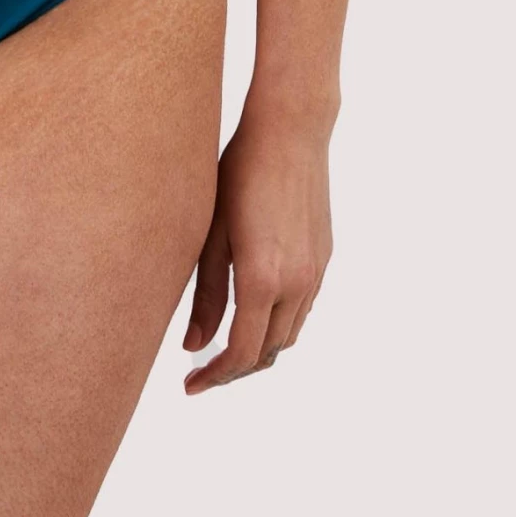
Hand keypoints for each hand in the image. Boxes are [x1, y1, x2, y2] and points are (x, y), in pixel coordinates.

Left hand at [182, 102, 332, 393]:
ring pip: (289, 334)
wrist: (290, 131)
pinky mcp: (325, 258)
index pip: (242, 353)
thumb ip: (205, 295)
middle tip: (201, 371)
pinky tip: (253, 310)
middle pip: (268, 352)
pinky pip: (302, 308)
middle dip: (235, 369)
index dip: (215, 376)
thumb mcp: (210, 233)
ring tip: (223, 344)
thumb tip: (193, 346)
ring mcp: (316, 272)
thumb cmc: (238, 172)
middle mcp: (297, 283)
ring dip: (259, 348)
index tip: (190, 385)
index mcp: (263, 279)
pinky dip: (278, 322)